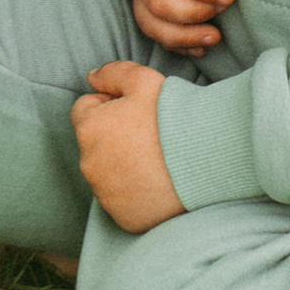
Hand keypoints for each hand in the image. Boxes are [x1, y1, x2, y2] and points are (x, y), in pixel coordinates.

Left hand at [71, 61, 182, 229]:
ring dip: (123, 165)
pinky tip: (157, 182)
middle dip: (114, 136)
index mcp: (89, 128)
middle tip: (149, 135)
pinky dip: (134, 192)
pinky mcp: (122, 216)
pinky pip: (121, 200)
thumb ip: (112, 73)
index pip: (84, 110)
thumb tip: (91, 78)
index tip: (135, 111)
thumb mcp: (143, 79)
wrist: (205, 159)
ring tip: (156, 159)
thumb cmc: (172, 117)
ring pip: (107, 172)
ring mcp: (104, 194)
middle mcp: (89, 164)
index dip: (109, 105)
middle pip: (95, 143)